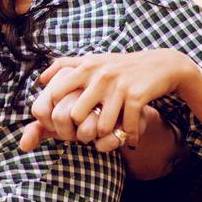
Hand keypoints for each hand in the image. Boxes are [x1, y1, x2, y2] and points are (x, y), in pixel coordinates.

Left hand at [18, 49, 196, 151]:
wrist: (162, 65)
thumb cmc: (121, 66)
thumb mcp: (92, 60)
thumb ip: (64, 66)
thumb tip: (40, 80)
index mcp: (86, 68)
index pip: (56, 94)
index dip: (56, 112)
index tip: (65, 123)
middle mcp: (99, 76)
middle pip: (75, 114)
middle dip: (80, 130)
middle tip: (86, 137)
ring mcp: (118, 86)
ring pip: (101, 125)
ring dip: (105, 137)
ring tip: (108, 138)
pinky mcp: (136, 96)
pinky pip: (126, 126)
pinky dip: (128, 137)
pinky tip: (130, 140)